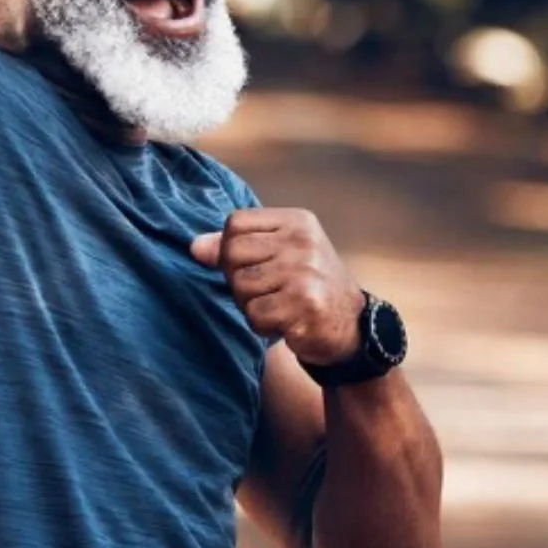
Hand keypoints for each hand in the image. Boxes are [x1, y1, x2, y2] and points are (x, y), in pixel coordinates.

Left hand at [191, 208, 365, 365]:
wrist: (353, 326)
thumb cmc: (308, 285)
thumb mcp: (279, 253)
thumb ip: (235, 246)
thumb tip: (194, 247)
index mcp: (296, 221)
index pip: (235, 224)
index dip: (230, 249)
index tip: (252, 265)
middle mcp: (302, 242)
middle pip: (232, 254)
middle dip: (238, 279)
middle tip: (265, 290)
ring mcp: (305, 273)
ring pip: (240, 287)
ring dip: (251, 305)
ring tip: (278, 305)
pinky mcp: (305, 306)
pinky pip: (255, 315)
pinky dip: (262, 325)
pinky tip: (285, 321)